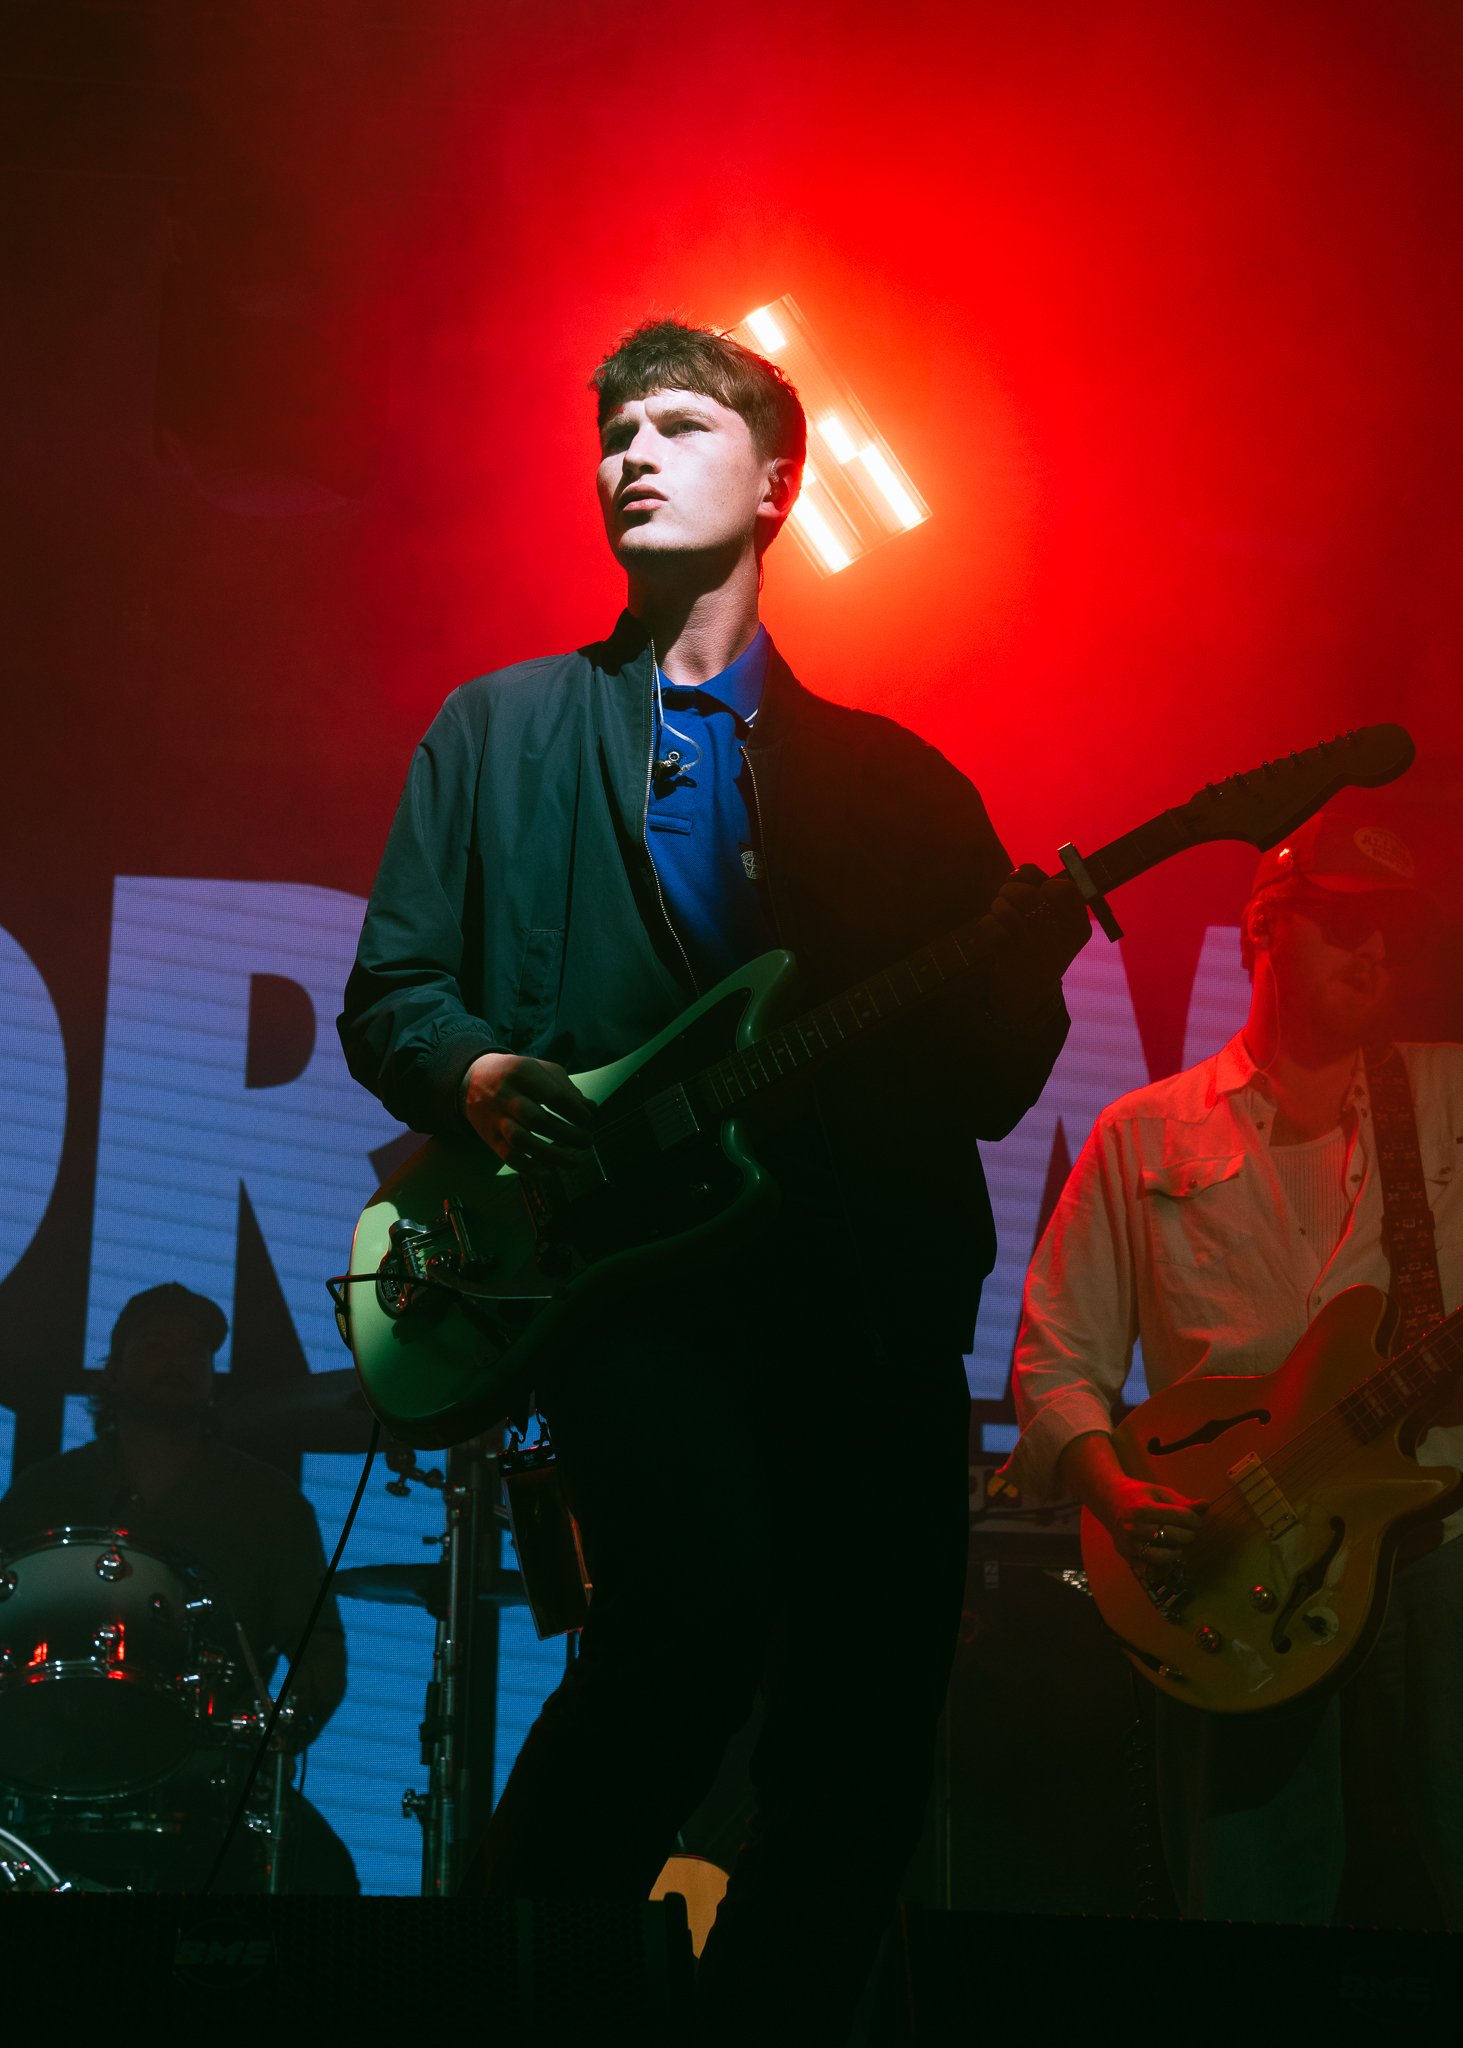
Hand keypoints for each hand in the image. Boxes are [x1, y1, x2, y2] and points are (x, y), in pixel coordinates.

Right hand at [459, 1053, 593, 1169]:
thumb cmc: (516, 1074)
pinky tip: (548, 1172)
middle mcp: (506, 1095)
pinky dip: (529, 1168)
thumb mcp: (540, 1069)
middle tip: (587, 1141)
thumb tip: (591, 1108)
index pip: (553, 1096)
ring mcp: (495, 1117)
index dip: (575, 1112)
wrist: (472, 1078)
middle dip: (567, 1135)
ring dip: (551, 1155)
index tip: (589, 1120)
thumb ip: (566, 1087)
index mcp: (522, 1073)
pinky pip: (508, 1157)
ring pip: (521, 1141)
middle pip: (537, 1120)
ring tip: (572, 1161)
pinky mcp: (489, 1137)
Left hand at [987, 865, 1091, 982]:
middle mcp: (1060, 940)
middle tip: (1007, 896)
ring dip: (997, 905)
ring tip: (1001, 913)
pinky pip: (991, 924)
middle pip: (1028, 894)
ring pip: (1006, 908)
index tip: (1038, 892)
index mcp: (1078, 929)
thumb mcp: (1055, 921)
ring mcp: (1035, 950)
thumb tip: (1017, 872)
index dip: (1044, 883)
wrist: (1030, 994)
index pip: (1064, 888)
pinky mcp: (1010, 958)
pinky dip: (988, 922)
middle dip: (1010, 890)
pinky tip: (994, 929)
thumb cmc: (1041, 946)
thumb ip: (1041, 888)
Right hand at [1099, 1477, 1207, 1573]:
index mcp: (1142, 1509)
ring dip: (1176, 1552)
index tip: (1197, 1521)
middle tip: (1190, 1532)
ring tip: (1178, 1545)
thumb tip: (1206, 1505)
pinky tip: (1166, 1557)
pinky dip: (1161, 1568)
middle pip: (1172, 1536)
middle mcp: (1134, 1528)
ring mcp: (1129, 1544)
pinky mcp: (1127, 1556)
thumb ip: (1183, 1501)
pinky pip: (1148, 1570)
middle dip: (1188, 1534)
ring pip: (1161, 1556)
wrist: (1108, 1501)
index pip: (1179, 1517)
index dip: (1194, 1520)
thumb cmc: (1138, 1495)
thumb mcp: (1159, 1492)